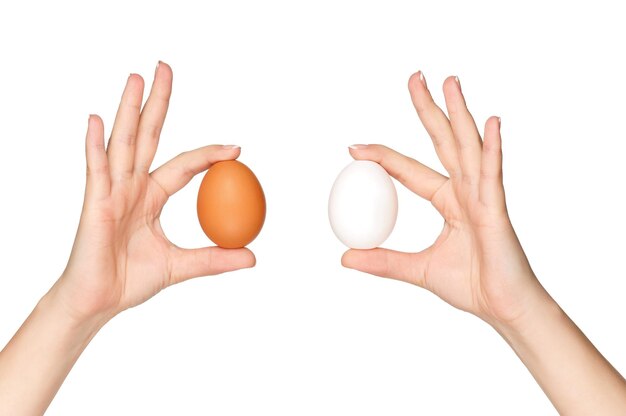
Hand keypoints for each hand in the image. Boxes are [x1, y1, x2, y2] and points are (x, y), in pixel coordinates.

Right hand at [52, 62, 254, 322]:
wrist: (98, 302)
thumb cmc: (129, 281)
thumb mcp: (182, 266)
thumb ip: (214, 259)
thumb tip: (252, 257)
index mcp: (151, 196)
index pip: (184, 165)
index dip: (208, 154)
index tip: (237, 148)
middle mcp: (132, 186)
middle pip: (148, 135)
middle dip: (158, 102)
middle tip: (165, 68)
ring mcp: (112, 191)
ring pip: (124, 143)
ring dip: (130, 109)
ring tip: (137, 78)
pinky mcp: (95, 203)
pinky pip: (96, 170)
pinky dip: (96, 145)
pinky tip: (97, 120)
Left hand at [342, 72, 548, 328]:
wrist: (504, 308)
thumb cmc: (472, 286)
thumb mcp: (417, 270)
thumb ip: (383, 261)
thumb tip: (345, 258)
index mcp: (449, 201)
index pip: (410, 170)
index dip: (384, 156)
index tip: (354, 146)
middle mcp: (466, 191)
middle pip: (443, 142)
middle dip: (429, 109)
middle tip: (415, 77)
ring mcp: (484, 197)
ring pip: (467, 147)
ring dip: (459, 113)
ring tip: (450, 82)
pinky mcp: (498, 210)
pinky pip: (492, 176)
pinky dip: (491, 149)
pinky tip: (490, 123)